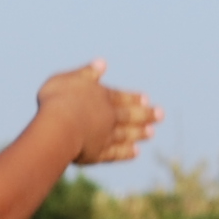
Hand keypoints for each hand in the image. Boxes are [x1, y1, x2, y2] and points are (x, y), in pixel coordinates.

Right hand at [34, 62, 160, 166]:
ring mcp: (104, 136)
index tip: (146, 99)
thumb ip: (86, 73)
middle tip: (160, 115)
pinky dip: (126, 152)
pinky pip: (115, 153)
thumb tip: (101, 64)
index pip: (120, 96)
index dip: (133, 98)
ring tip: (151, 134)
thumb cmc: (58, 100)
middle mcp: (107, 116)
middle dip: (145, 115)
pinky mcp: (97, 154)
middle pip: (129, 115)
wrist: (57, 127)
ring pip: (126, 134)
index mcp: (100, 96)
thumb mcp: (68, 79)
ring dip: (139, 133)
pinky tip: (135, 152)